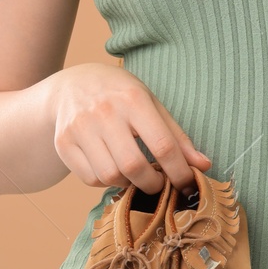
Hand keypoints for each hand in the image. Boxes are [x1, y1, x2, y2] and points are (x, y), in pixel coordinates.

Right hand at [46, 64, 209, 194]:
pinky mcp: (63, 143)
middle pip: (133, 166)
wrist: (73, 84)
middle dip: (153, 184)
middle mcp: (104, 113)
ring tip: (136, 174)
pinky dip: (106, 182)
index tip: (187, 184)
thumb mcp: (152, 106)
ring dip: (128, 184)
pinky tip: (113, 169)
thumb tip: (204, 166)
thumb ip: (178, 137)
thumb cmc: (122, 96)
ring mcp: (80, 128)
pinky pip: (90, 178)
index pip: (162, 145)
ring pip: (110, 176)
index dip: (179, 171)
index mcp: (133, 100)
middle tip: (159, 183)